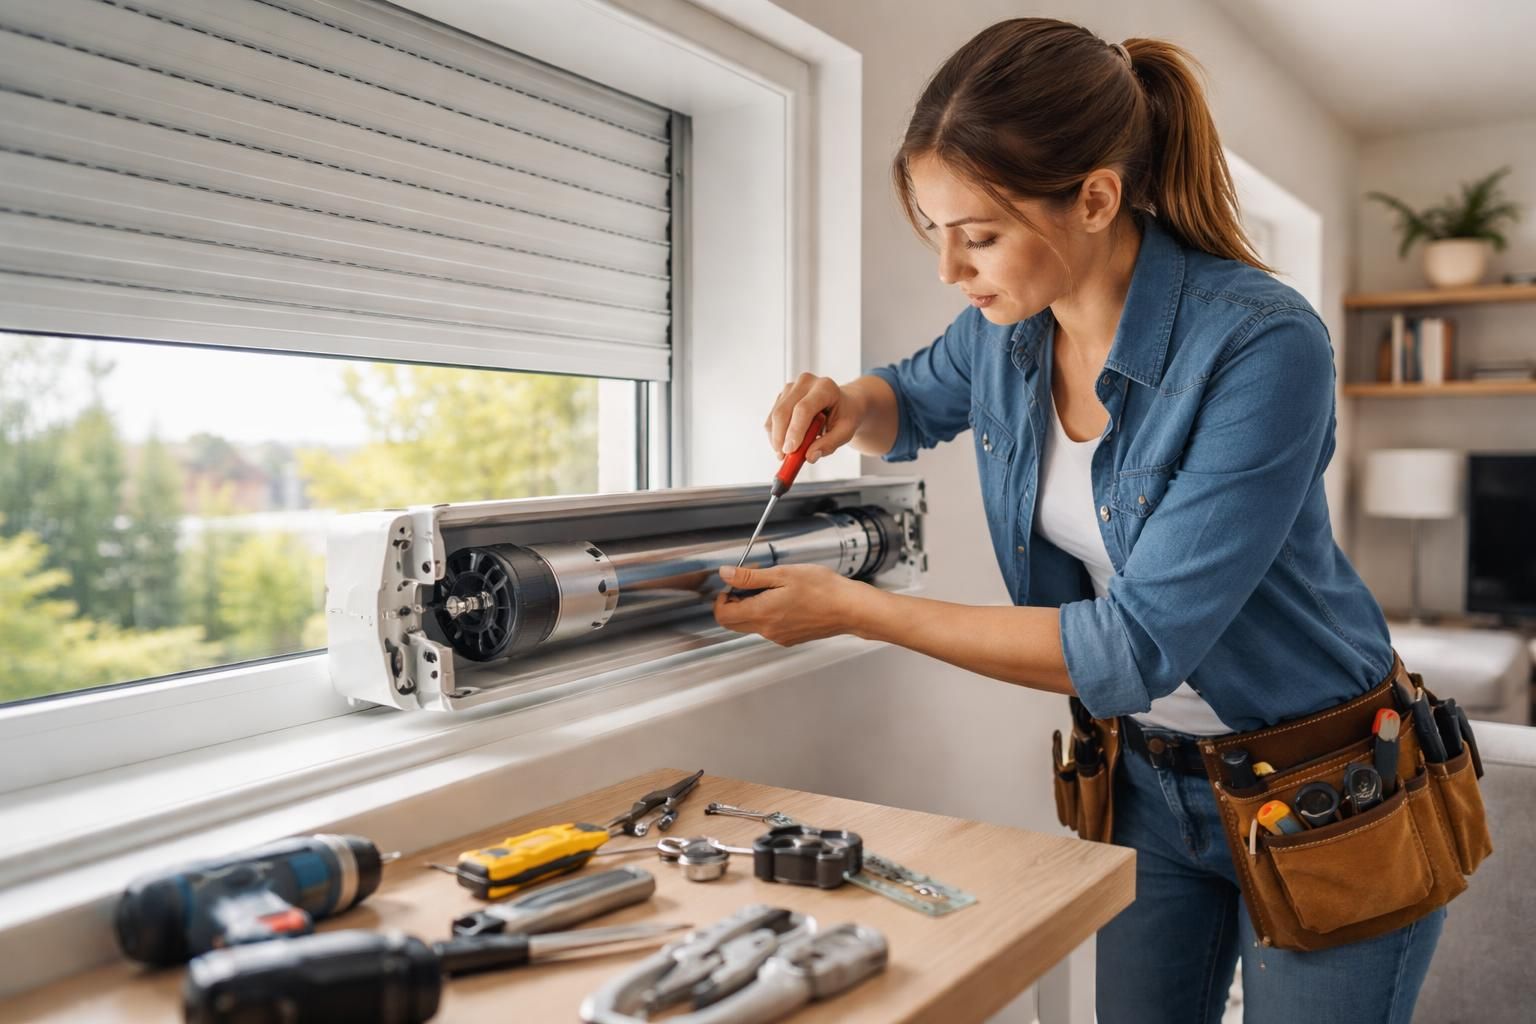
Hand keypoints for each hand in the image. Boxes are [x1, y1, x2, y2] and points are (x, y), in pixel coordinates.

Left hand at [711, 564, 860, 645]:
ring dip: (753, 606)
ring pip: (751, 624)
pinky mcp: (789, 639)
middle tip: (752, 583)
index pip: (723, 615)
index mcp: (762, 613)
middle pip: (734, 623)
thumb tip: (725, 574)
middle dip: (735, 602)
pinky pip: (768, 627)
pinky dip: (769, 613)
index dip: (722, 598)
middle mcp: (767, 630)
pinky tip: (787, 599)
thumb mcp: (782, 574)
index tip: (733, 584)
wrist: (849, 609)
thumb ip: (749, 577)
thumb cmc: (822, 589)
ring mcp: (779, 637)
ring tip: (775, 588)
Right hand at [766, 373, 869, 462]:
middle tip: (784, 458)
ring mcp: (791, 388)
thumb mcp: (845, 432)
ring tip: (787, 454)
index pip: (804, 409)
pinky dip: (775, 435)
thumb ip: (829, 444)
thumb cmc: (844, 416)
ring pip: (775, 416)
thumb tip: (810, 456)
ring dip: (777, 438)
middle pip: (784, 411)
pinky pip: (771, 418)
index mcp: (825, 387)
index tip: (790, 451)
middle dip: (781, 437)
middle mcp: (805, 382)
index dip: (794, 430)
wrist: (841, 404)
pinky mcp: (782, 396)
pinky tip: (785, 443)